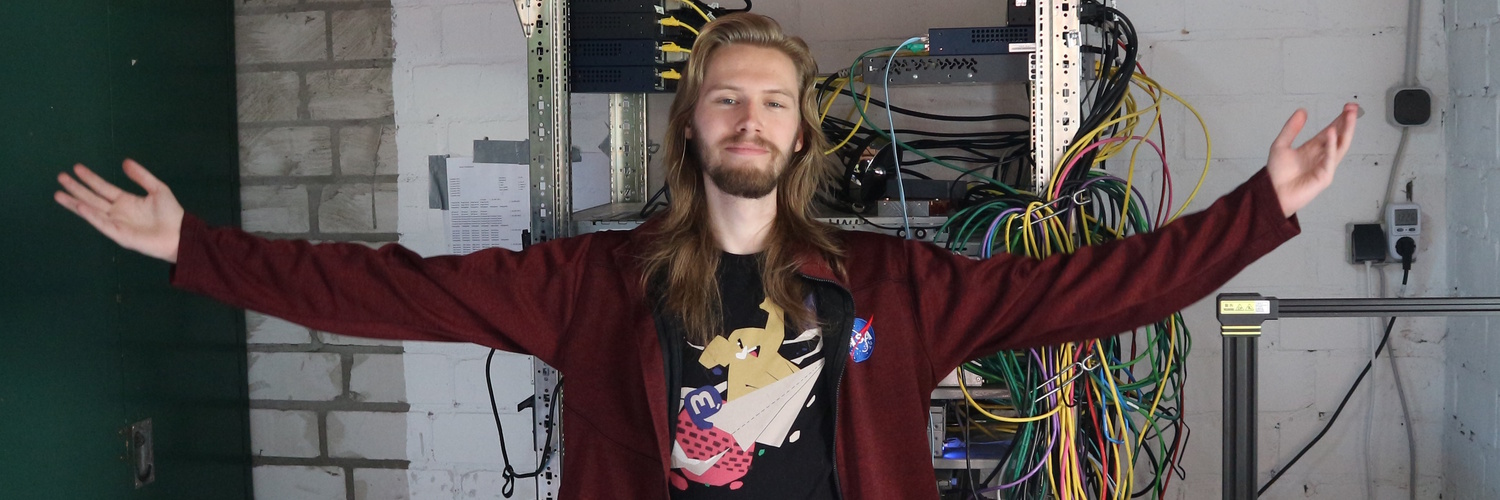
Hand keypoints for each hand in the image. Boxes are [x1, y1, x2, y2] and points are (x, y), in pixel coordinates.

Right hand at [54, 159, 184, 262]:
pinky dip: (90, 215)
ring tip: (58, 193)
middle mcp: (117, 212)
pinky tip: (80, 206)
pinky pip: (102, 223)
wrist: (180, 234)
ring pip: (91, 211)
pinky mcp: (119, 234)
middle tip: (60, 177)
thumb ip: (141, 176)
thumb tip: (125, 161)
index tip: (76, 167)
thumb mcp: (158, 189)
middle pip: (91, 198)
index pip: (102, 187)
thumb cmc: (171, 213)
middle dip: (76, 188)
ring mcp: (116, 223)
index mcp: (125, 201)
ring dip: (75, 202)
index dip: (90, 178)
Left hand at [1266, 103, 1359, 216]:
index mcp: (1314, 149)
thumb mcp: (1281, 145)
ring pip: (1340, 146)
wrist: (1272, 194)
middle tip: (1353, 107)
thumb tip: (1302, 111)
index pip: (1331, 131)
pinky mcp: (1324, 176)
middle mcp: (1322, 156)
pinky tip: (1331, 133)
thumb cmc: (1277, 174)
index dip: (1340, 119)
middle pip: (1339, 136)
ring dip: (1346, 130)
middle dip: (1347, 122)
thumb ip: (1291, 129)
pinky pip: (1330, 159)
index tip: (1347, 107)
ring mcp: (1326, 166)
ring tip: (1350, 116)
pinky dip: (1331, 146)